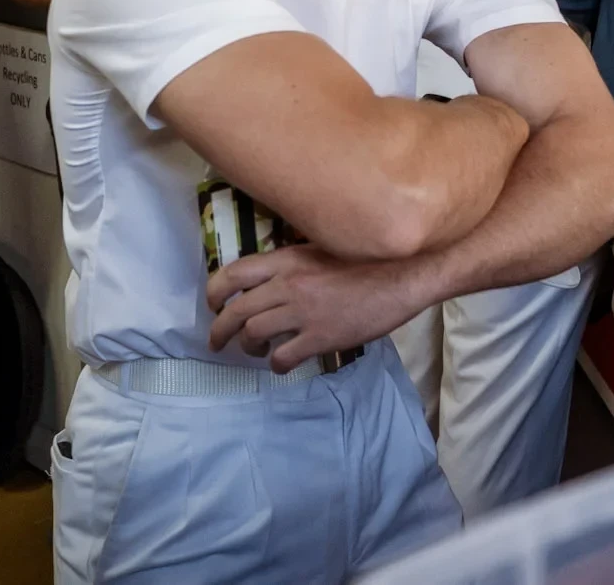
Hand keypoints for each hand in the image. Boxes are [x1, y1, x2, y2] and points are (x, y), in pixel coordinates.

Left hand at [206, 244, 435, 372]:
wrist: (401, 276)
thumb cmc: (366, 259)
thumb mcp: (322, 248)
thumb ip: (293, 263)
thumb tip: (271, 277)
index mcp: (286, 259)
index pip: (233, 274)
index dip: (214, 292)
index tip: (212, 305)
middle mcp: (287, 285)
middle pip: (236, 311)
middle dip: (220, 330)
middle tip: (217, 342)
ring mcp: (302, 312)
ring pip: (254, 334)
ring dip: (249, 347)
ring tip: (256, 351)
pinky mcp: (320, 337)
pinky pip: (283, 357)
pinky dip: (276, 365)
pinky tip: (282, 365)